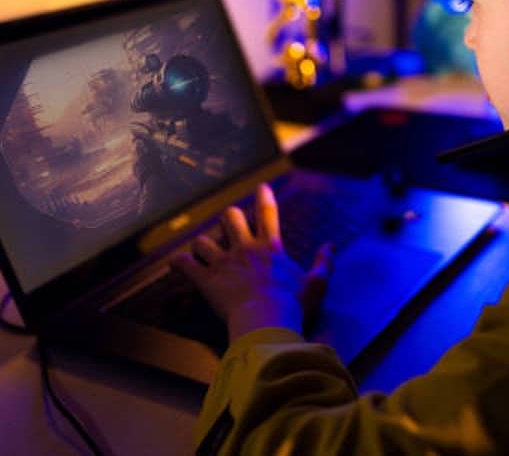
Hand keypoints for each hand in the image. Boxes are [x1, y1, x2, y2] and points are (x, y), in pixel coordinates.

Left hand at [173, 184, 333, 342]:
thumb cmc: (294, 304)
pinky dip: (179, 263)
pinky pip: (186, 266)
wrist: (267, 321)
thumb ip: (325, 263)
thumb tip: (332, 247)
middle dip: (229, 218)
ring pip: (203, 240)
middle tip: (230, 224)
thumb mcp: (316, 283)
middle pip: (230, 218)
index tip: (261, 187)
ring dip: (202, 244)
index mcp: (271, 248)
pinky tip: (176, 263)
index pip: (268, 213)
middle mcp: (245, 249)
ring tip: (202, 249)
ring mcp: (224, 263)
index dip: (265, 197)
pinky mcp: (207, 280)